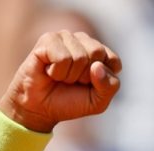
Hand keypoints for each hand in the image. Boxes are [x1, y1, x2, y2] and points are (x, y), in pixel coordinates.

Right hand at [0, 31, 121, 132]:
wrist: (40, 109)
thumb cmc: (69, 102)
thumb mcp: (98, 102)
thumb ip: (109, 86)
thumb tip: (97, 66)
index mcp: (100, 53)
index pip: (114, 61)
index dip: (102, 80)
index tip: (88, 86)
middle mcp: (84, 41)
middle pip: (97, 53)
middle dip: (85, 76)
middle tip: (71, 81)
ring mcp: (65, 37)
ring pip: (80, 57)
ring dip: (69, 76)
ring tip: (59, 77)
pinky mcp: (48, 39)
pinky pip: (63, 58)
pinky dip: (57, 72)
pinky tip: (49, 72)